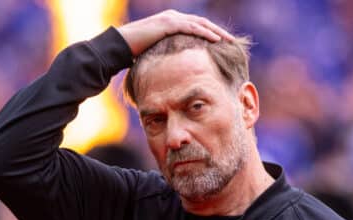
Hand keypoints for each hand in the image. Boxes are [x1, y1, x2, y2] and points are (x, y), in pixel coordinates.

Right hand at [117, 10, 233, 56]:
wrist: (120, 45)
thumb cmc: (135, 52)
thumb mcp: (157, 52)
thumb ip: (168, 54)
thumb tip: (176, 69)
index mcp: (172, 22)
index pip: (197, 26)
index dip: (211, 33)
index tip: (224, 43)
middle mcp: (173, 17)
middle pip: (202, 23)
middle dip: (218, 31)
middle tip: (232, 40)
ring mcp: (171, 19)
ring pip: (200, 23)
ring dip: (216, 32)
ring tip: (229, 40)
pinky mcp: (168, 24)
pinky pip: (191, 28)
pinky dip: (205, 33)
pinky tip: (216, 40)